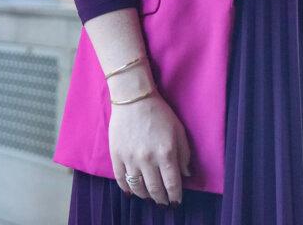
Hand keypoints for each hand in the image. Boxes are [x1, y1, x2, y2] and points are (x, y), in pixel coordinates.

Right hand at [108, 91, 192, 205]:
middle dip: (161, 199)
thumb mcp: (178, 130)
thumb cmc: (159, 113)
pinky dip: (128, 189)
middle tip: (164, 203)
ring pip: (138, 188)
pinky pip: (121, 179)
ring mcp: (130, 159)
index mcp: (166, 153)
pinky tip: (132, 191)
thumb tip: (186, 174)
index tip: (176, 201)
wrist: (134, 99)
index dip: (175, 196)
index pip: (172, 183)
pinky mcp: (116, 156)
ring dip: (146, 196)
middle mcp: (148, 159)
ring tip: (150, 197)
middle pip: (155, 189)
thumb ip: (184, 153)